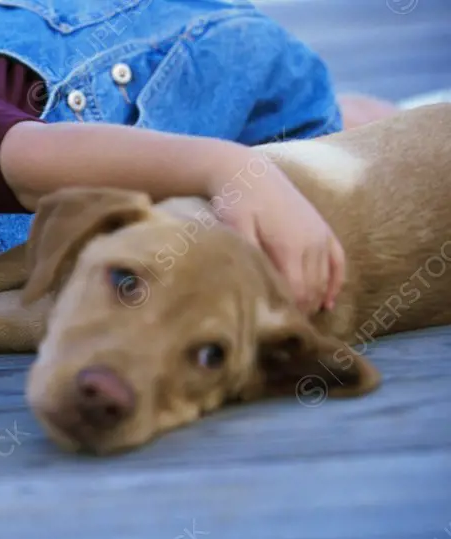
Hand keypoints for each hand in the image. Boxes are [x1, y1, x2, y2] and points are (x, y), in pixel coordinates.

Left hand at [207, 149, 345, 314]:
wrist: (249, 172)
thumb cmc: (235, 201)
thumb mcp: (234, 228)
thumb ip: (248, 255)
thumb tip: (255, 286)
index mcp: (290, 247)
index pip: (295, 293)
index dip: (287, 314)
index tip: (274, 330)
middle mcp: (311, 243)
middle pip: (311, 291)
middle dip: (299, 312)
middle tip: (282, 332)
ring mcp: (320, 236)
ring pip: (324, 280)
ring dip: (314, 302)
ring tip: (298, 322)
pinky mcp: (323, 229)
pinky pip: (339, 262)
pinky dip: (336, 284)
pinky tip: (328, 303)